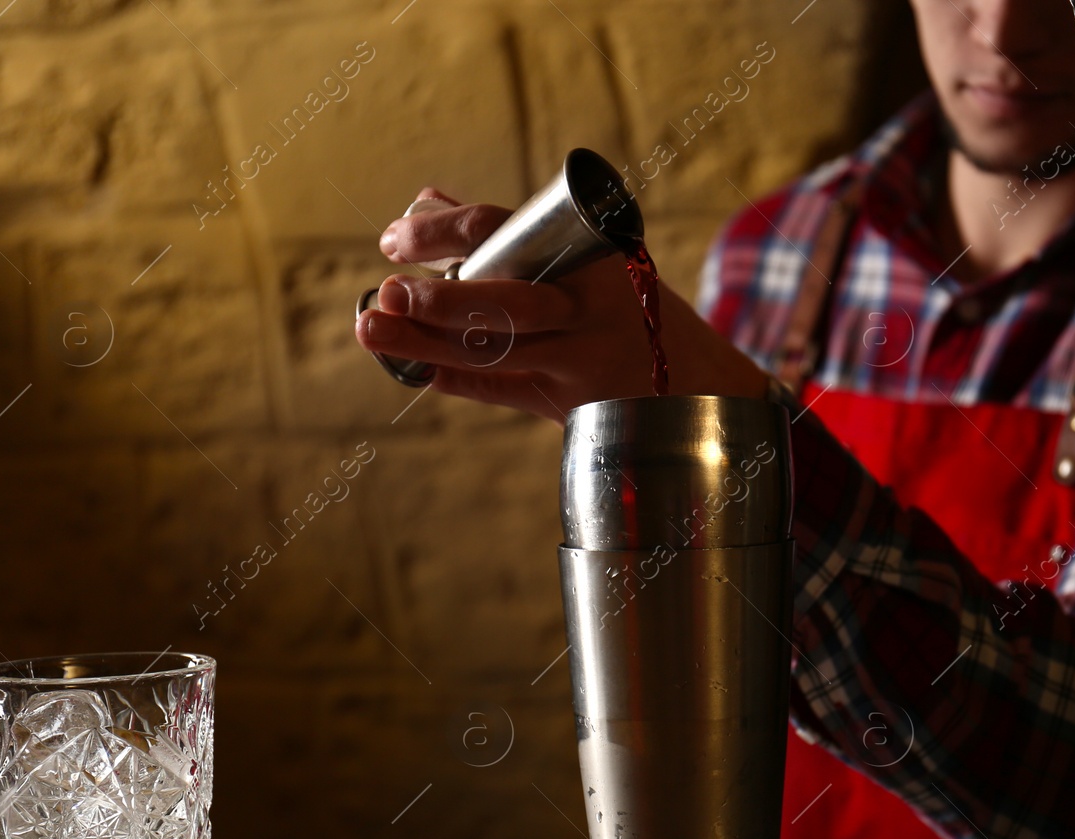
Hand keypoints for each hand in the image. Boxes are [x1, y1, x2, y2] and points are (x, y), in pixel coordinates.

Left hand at [354, 190, 770, 422]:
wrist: (703, 386)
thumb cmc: (632, 311)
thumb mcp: (591, 259)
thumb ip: (511, 233)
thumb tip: (427, 199)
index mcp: (586, 252)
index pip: (501, 228)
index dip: (441, 230)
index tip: (395, 238)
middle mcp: (585, 306)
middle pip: (500, 303)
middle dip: (436, 299)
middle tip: (385, 291)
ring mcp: (581, 360)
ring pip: (491, 353)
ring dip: (424, 345)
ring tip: (371, 330)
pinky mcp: (576, 403)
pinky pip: (501, 390)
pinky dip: (455, 379)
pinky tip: (414, 370)